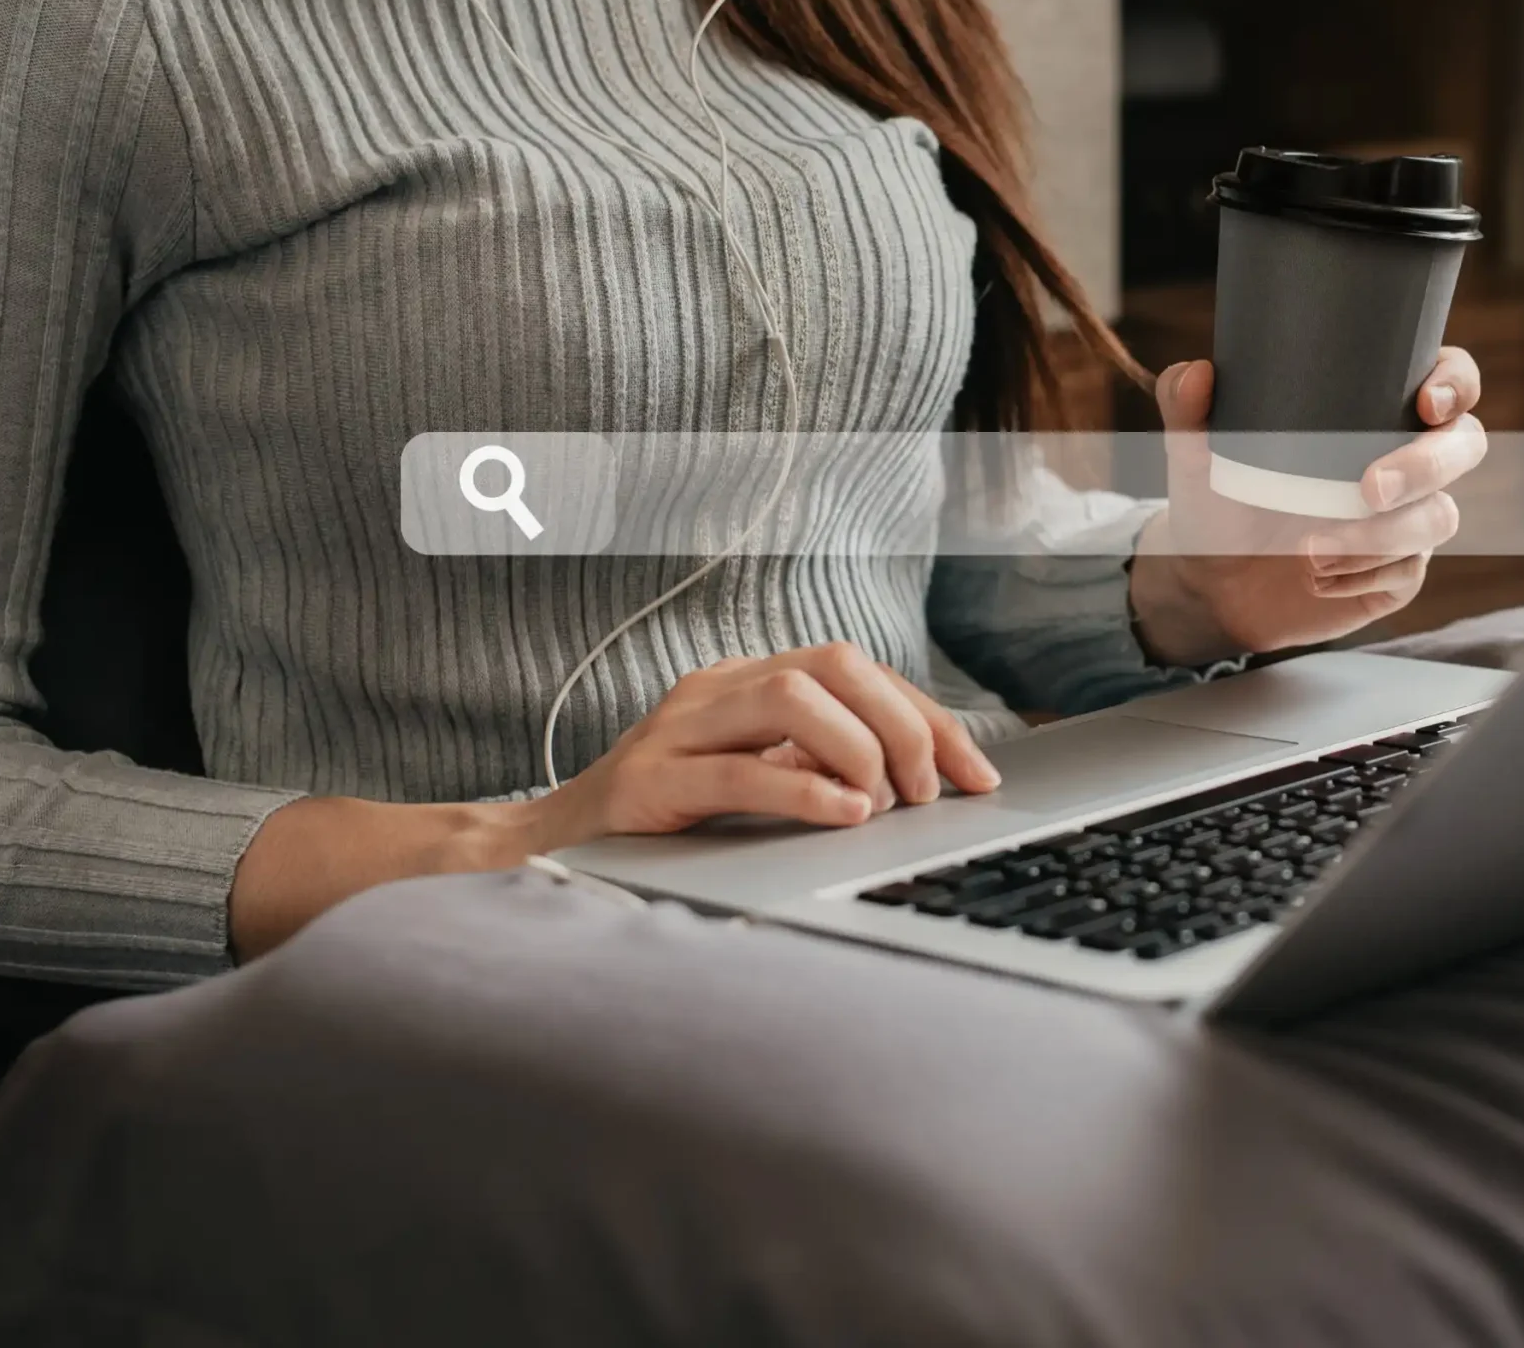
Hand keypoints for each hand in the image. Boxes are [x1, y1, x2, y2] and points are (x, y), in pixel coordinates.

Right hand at [227, 643, 996, 962]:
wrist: (544, 858)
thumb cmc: (662, 830)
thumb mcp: (753, 787)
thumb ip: (820, 771)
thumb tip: (922, 787)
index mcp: (745, 682)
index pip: (858, 671)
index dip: (927, 716)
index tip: (979, 773)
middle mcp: (713, 690)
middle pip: (834, 665)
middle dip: (903, 724)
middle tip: (933, 793)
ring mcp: (675, 730)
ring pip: (791, 698)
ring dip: (860, 747)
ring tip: (889, 802)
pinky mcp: (647, 783)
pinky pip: (738, 769)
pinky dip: (804, 788)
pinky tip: (845, 813)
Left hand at [1128, 351, 1486, 664]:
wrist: (1211, 578)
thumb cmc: (1219, 495)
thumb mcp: (1194, 450)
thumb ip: (1186, 405)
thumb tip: (1197, 373)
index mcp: (1374, 409)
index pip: (1448, 380)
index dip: (1455, 383)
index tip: (1426, 402)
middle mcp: (1407, 457)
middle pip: (1465, 447)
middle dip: (1424, 467)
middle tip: (1366, 489)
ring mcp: (1410, 516)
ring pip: (1437, 517)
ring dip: (1377, 537)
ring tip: (1310, 549)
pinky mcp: (1401, 572)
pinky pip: (1408, 571)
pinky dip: (1361, 575)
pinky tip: (1317, 578)